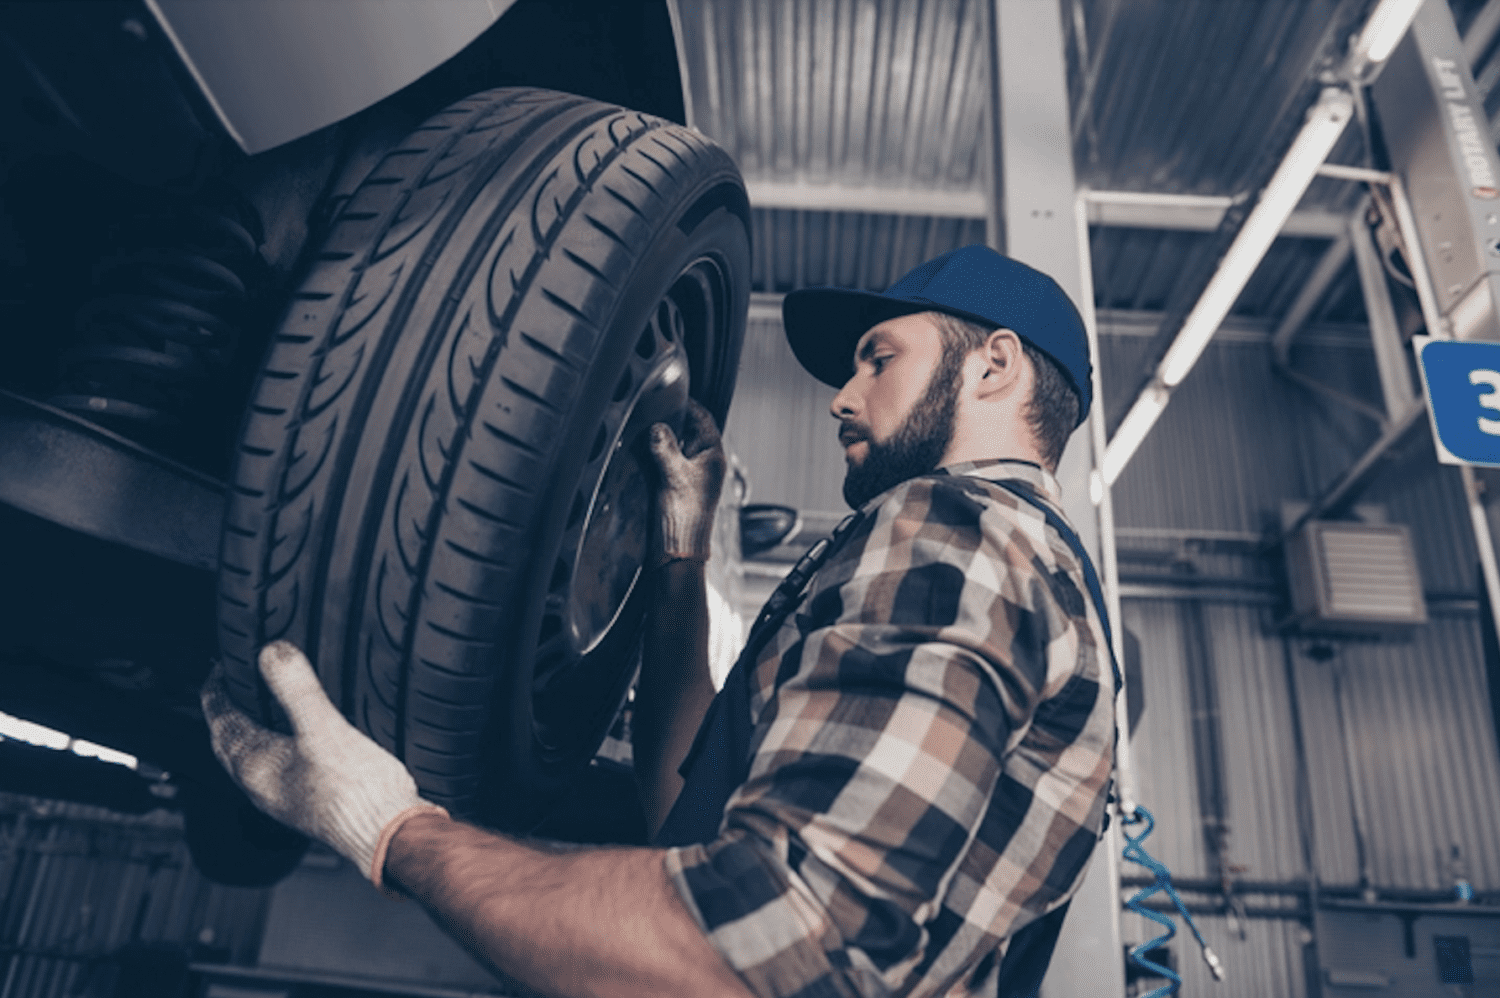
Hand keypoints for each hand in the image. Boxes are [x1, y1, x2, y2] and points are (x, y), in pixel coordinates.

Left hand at [200, 641, 441, 884]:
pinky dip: (276, 747)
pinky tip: (300, 743)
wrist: (388, 835)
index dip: (216, 692)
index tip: (219, 667)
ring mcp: (285, 798)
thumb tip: (269, 651)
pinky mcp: (310, 804)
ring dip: (250, 732)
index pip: (222, 723)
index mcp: (256, 767)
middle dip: (227, 714)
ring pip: (252, 759)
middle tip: (233, 686)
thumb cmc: (356, 791)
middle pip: (230, 744)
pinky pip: (278, 769)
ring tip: (263, 709)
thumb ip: (297, 689)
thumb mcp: (326, 729)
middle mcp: (263, 786)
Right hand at [647, 398, 724, 566]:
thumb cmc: (683, 518)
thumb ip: (664, 447)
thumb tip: (657, 426)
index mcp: (713, 457)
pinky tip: (643, 452)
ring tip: (645, 428)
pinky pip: (668, 461)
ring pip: (677, 445)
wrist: (677, 552)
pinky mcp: (677, 486)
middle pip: (689, 430)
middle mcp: (705, 464)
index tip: (671, 394)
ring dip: (663, 437)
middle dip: (672, 419)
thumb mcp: (673, 475)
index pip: (704, 419)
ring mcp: (692, 475)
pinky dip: (657, 453)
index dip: (688, 404)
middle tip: (652, 409)